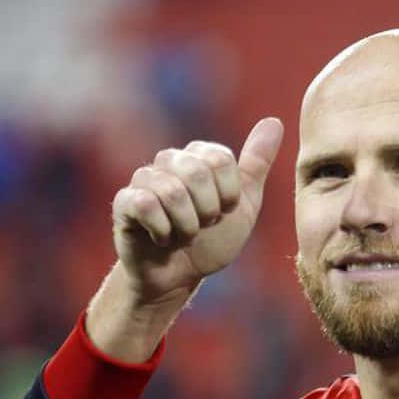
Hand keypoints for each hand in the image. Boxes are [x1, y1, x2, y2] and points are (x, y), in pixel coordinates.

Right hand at [110, 117, 283, 303]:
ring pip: (172, 191)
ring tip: (185, 235)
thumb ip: (256, 163)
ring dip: (187, 226)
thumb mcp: (244, 204)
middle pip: (197, 172)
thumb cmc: (212, 240)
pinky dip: (163, 231)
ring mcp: (144, 179)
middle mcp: (169, 160)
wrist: (180, 277)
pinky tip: (163, 240)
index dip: (229, 195)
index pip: (221, 159)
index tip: (224, 211)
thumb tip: (274, 121)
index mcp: (199, 156)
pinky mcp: (124, 202)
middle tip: (204, 225)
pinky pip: (146, 205)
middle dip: (208, 210)